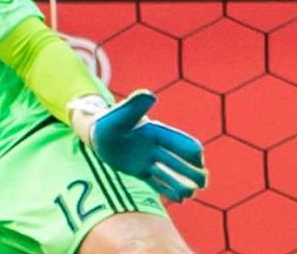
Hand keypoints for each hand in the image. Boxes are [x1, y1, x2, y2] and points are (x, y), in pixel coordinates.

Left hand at [69, 90, 206, 201]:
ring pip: (170, 175)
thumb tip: (149, 95)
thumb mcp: (120, 115)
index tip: (198, 164)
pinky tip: (179, 200)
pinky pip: (157, 183)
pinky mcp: (139, 171)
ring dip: (182, 184)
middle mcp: (156, 147)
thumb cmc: (108, 121)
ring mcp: (148, 160)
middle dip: (193, 172)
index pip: (181, 143)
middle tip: (201, 184)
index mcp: (156, 132)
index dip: (192, 153)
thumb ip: (134, 107)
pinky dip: (168, 190)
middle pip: (181, 161)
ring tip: (190, 194)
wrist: (94, 133)